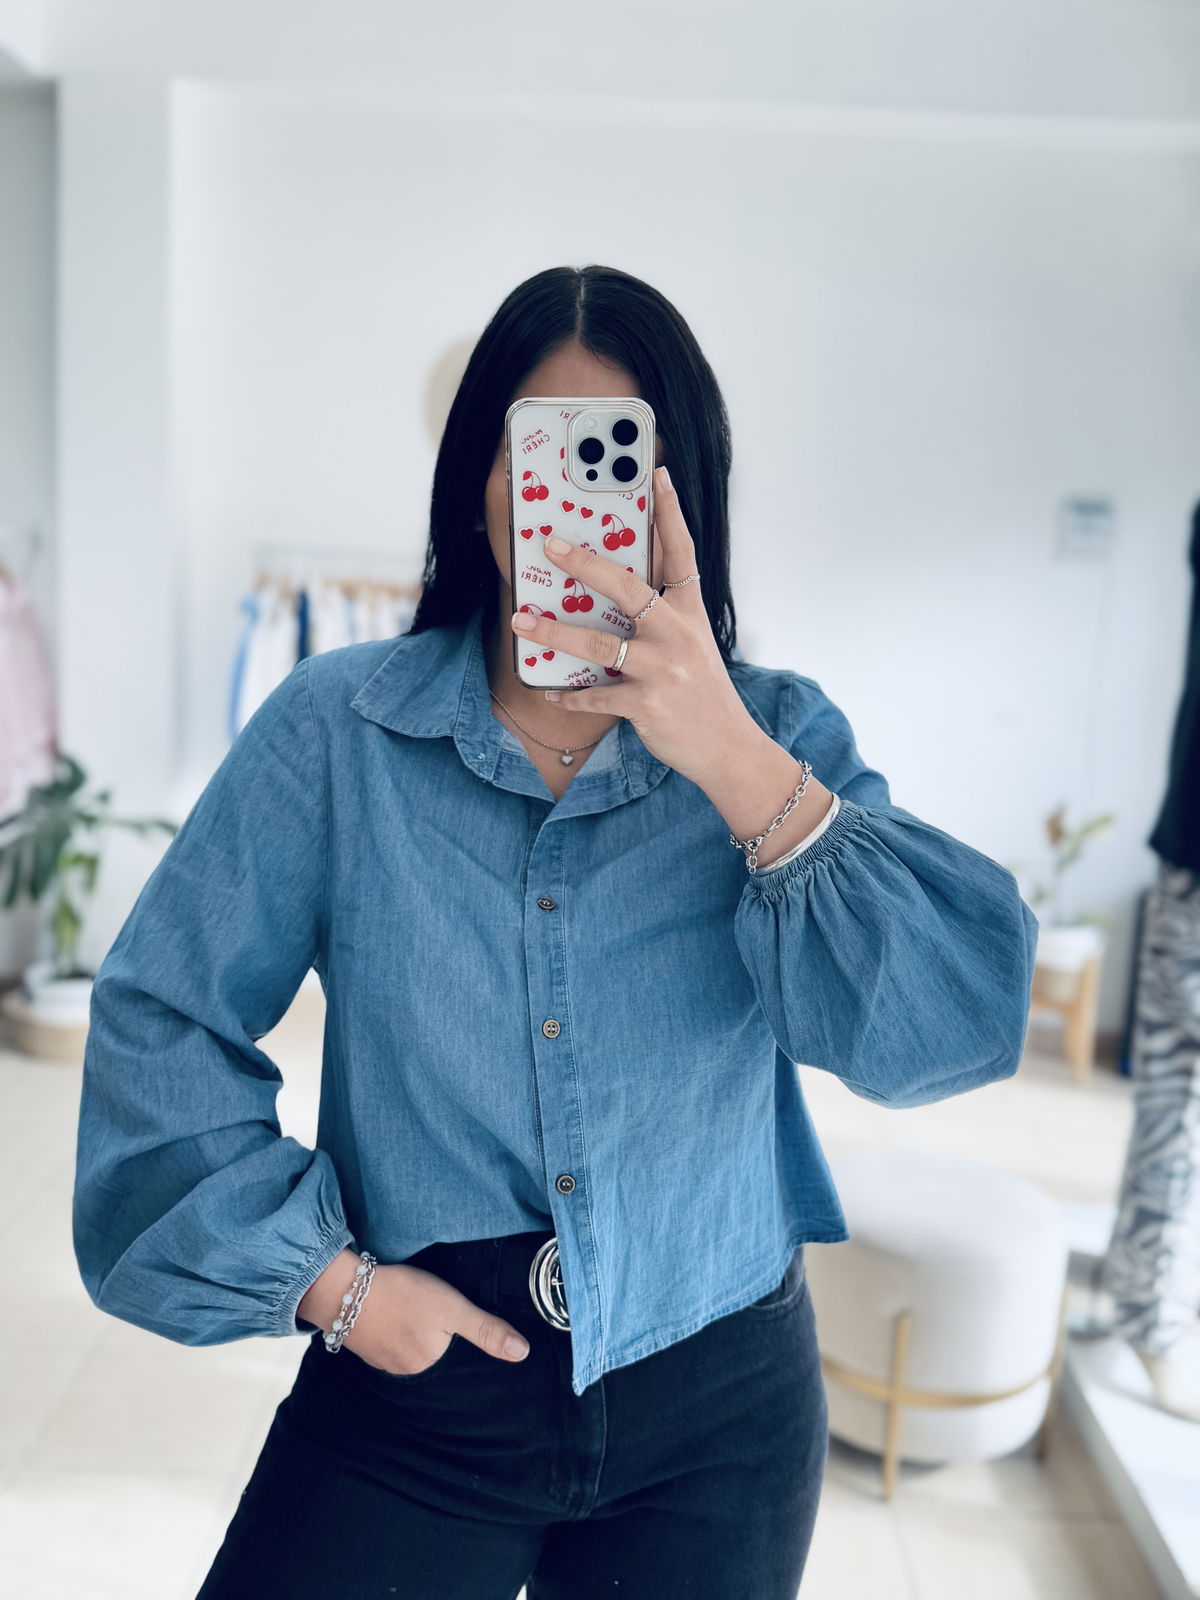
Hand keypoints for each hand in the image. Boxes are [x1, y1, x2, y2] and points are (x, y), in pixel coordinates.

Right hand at [343, 1262, 530, 1374]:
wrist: (343, 1288)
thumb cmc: (402, 1295)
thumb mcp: (452, 1309)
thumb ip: (486, 1331)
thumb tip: (522, 1353)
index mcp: (427, 1366)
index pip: (454, 1362)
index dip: (457, 1344)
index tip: (454, 1325)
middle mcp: (404, 1371)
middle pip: (430, 1356)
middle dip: (436, 1340)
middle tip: (433, 1312)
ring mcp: (380, 1359)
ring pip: (408, 1348)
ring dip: (414, 1334)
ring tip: (416, 1312)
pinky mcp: (364, 1344)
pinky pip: (388, 1341)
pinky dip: (394, 1330)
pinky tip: (396, 1313)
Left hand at [510, 465, 757, 784]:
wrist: (729, 747)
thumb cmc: (703, 692)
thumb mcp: (694, 644)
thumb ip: (663, 615)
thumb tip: (615, 591)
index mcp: (690, 612)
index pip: (681, 552)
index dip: (670, 512)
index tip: (657, 474)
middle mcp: (678, 634)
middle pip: (627, 588)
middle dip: (584, 564)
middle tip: (550, 545)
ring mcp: (662, 669)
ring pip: (598, 643)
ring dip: (553, 631)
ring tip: (521, 620)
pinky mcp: (647, 704)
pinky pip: (596, 694)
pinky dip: (570, 694)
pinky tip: (549, 691)